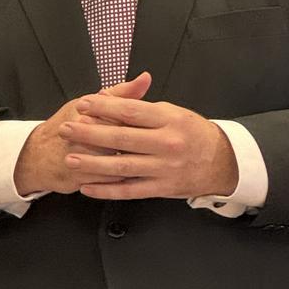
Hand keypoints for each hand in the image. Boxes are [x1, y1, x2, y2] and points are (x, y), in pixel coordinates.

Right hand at [14, 72, 151, 195]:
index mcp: (90, 112)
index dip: (139, 124)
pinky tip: (131, 175)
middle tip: (151, 148)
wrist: (38, 154)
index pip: (124, 115)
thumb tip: (145, 78)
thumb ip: (123, 93)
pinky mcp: (79, 176)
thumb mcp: (91, 103)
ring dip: (133, 164)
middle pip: (121, 140)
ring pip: (116, 162)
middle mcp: (83, 134)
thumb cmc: (69, 124)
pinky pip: (108, 181)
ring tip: (142, 161)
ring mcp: (80, 156)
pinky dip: (122, 179)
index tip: (152, 128)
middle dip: (138, 146)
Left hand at [59, 93, 237, 199]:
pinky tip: (88, 187)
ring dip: (92, 164)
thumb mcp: (173, 112)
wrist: (222, 162)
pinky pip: (129, 190)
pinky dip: (106, 190)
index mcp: (169, 120)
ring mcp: (163, 168)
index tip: (83, 104)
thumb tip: (110, 99)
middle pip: (121, 137)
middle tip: (67, 129)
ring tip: (70, 159)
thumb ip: (142, 108)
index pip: (131, 111)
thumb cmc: (193, 134)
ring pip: (121, 166)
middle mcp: (167, 144)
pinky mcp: (161, 188)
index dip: (104, 107)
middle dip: (89, 133)